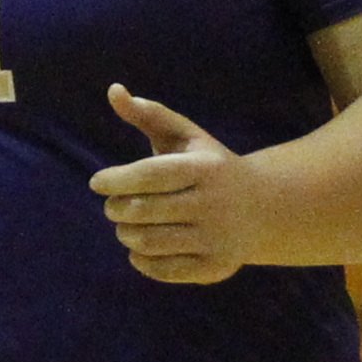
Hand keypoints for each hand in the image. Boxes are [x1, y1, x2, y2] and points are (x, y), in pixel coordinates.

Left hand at [90, 87, 258, 285]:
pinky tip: (141, 247)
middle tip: (113, 206)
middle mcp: (214, 204)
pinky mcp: (215, 267)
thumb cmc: (210, 166)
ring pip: (149, 242)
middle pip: (143, 212)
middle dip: (116, 209)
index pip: (149, 175)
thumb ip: (150, 114)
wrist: (264, 207)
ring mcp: (216, 239)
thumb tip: (114, 91)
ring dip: (125, 234)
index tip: (96, 182)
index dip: (116, 180)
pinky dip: (142, 260)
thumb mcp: (186, 136)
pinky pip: (163, 270)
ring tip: (125, 225)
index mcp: (205, 168)